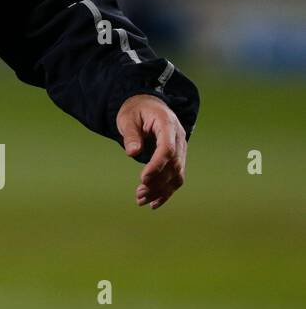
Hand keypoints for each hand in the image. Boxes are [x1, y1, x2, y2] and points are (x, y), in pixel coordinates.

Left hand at [116, 94, 186, 208]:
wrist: (146, 105)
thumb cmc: (135, 110)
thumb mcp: (127, 118)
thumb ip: (131, 134)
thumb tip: (132, 152)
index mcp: (167, 124)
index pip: (167, 148)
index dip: (157, 165)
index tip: (143, 178)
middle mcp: (179, 138)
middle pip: (173, 165)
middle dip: (157, 182)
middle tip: (139, 194)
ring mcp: (181, 149)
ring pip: (176, 175)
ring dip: (160, 190)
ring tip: (141, 200)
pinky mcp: (177, 158)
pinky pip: (176, 178)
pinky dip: (166, 191)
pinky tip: (154, 203)